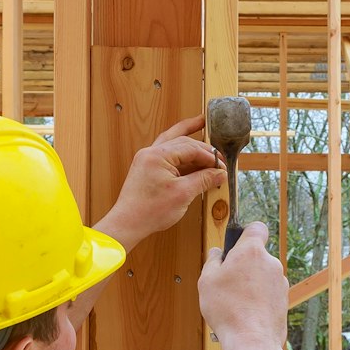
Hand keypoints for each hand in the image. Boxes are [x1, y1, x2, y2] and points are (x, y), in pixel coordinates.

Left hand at [95, 116, 225, 250]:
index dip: (209, 156)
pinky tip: (191, 156)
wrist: (128, 224)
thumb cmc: (150, 211)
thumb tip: (220, 174)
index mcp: (158, 155)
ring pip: (172, 143)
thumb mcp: (183, 194)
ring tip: (200, 126)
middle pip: (182, 141)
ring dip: (188, 139)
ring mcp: (147, 160)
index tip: (221, 166)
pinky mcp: (147, 169)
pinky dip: (181, 155)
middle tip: (218, 154)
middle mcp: (151, 153)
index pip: (191, 148)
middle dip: (201, 147)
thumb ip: (203, 180)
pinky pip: (167, 155)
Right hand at [198, 222, 287, 349]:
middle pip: (256, 256)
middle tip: (226, 282)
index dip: (245, 234)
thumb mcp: (207, 280)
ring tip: (234, 302)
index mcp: (252, 252)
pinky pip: (268, 293)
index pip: (256, 228)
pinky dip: (258, 299)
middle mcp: (271, 263)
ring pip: (262, 276)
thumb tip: (218, 253)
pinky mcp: (284, 300)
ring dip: (250, 284)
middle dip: (243, 265)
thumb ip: (212, 261)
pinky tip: (245, 313)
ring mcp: (280, 282)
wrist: (251, 341)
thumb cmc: (227, 309)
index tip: (235, 246)